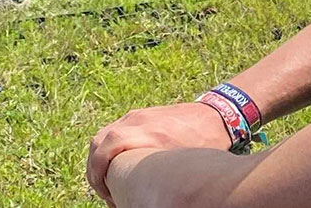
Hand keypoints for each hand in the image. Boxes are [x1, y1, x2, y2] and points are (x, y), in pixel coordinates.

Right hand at [87, 101, 230, 201]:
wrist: (216, 114)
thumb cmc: (204, 142)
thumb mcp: (184, 162)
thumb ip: (164, 175)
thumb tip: (149, 196)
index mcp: (149, 132)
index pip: (107, 144)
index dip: (97, 170)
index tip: (104, 191)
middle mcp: (138, 120)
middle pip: (98, 141)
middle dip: (94, 169)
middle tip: (104, 192)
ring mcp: (136, 115)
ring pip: (103, 136)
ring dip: (99, 160)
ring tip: (109, 183)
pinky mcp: (139, 115)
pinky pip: (114, 131)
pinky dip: (109, 149)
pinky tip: (119, 166)